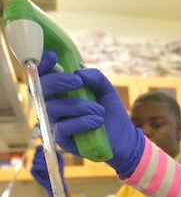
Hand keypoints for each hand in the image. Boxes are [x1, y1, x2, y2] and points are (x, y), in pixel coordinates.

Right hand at [30, 145, 66, 196]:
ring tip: (49, 168)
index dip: (39, 147)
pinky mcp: (33, 171)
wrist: (57, 181)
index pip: (38, 148)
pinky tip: (45, 171)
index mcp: (43, 156)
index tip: (42, 148)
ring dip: (43, 164)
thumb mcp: (60, 160)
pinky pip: (34, 167)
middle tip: (50, 162)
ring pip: (35, 160)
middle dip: (43, 157)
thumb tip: (52, 148)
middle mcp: (37, 159)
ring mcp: (34, 165)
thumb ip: (56, 153)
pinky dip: (40, 168)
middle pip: (36, 154)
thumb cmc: (58, 170)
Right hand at [37, 52, 144, 176]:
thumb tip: (78, 72)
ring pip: (53, 108)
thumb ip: (95, 77)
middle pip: (41, 89)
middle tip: (78, 83)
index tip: (54, 58)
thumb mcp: (106, 90)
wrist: (123, 138)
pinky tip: (98, 122)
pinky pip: (63, 127)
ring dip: (80, 106)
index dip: (43, 65)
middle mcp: (54, 105)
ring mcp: (56, 122)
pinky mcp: (62, 139)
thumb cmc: (110, 112)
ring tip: (100, 110)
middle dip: (57, 82)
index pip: (43, 76)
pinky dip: (82, 122)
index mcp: (61, 91)